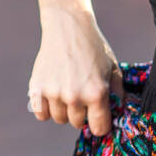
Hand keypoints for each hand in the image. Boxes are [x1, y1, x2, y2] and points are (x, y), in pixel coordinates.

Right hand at [28, 5, 124, 137]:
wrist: (68, 27)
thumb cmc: (93, 48)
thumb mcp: (113, 68)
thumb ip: (118, 94)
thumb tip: (118, 115)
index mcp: (96, 93)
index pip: (98, 128)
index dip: (99, 124)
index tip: (97, 117)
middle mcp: (74, 96)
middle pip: (77, 123)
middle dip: (81, 113)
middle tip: (81, 94)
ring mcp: (54, 93)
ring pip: (59, 119)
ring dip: (64, 110)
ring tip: (67, 90)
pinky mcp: (37, 88)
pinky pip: (41, 114)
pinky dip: (46, 109)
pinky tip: (53, 95)